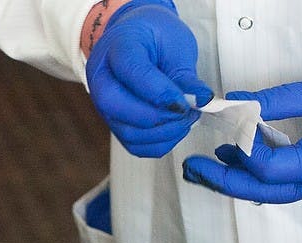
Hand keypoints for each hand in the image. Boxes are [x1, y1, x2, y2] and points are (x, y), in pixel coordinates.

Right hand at [85, 0, 212, 157]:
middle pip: (115, 106)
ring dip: (162, 133)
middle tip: (185, 113)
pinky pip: (135, 145)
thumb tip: (200, 100)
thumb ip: (184, 75)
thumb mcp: (175, 44)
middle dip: (156, 118)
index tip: (184, 103)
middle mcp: (102, 78)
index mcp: (117, 47)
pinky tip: (175, 128)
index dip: (159, 93)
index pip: (131, 71)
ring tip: (185, 119)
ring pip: (127, 132)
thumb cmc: (155, 37)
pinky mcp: (116, 123)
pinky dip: (159, 144)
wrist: (139, 37)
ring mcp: (104, 105)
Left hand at [182, 63, 301, 202]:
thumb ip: (272, 100)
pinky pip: (282, 184)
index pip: (267, 168)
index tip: (225, 127)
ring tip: (208, 164)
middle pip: (259, 192)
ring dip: (238, 179)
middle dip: (223, 181)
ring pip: (268, 192)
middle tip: (191, 169)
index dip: (242, 149)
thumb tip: (233, 101)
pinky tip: (239, 160)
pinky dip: (258, 174)